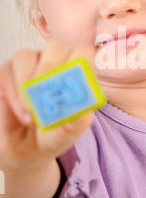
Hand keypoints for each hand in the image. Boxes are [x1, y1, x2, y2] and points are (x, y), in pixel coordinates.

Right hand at [0, 41, 94, 197]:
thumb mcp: (67, 134)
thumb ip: (78, 122)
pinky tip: (19, 111)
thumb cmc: (51, 135)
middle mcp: (53, 64)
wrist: (24, 149)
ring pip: (25, 56)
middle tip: (44, 92)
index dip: (80, 60)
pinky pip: (6, 71)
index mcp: (74, 74)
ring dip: (25, 83)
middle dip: (49, 67)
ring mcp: (28, 65)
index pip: (82, 53)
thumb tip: (85, 111)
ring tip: (28, 112)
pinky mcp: (6, 73)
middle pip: (55, 47)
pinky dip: (12, 91)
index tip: (73, 80)